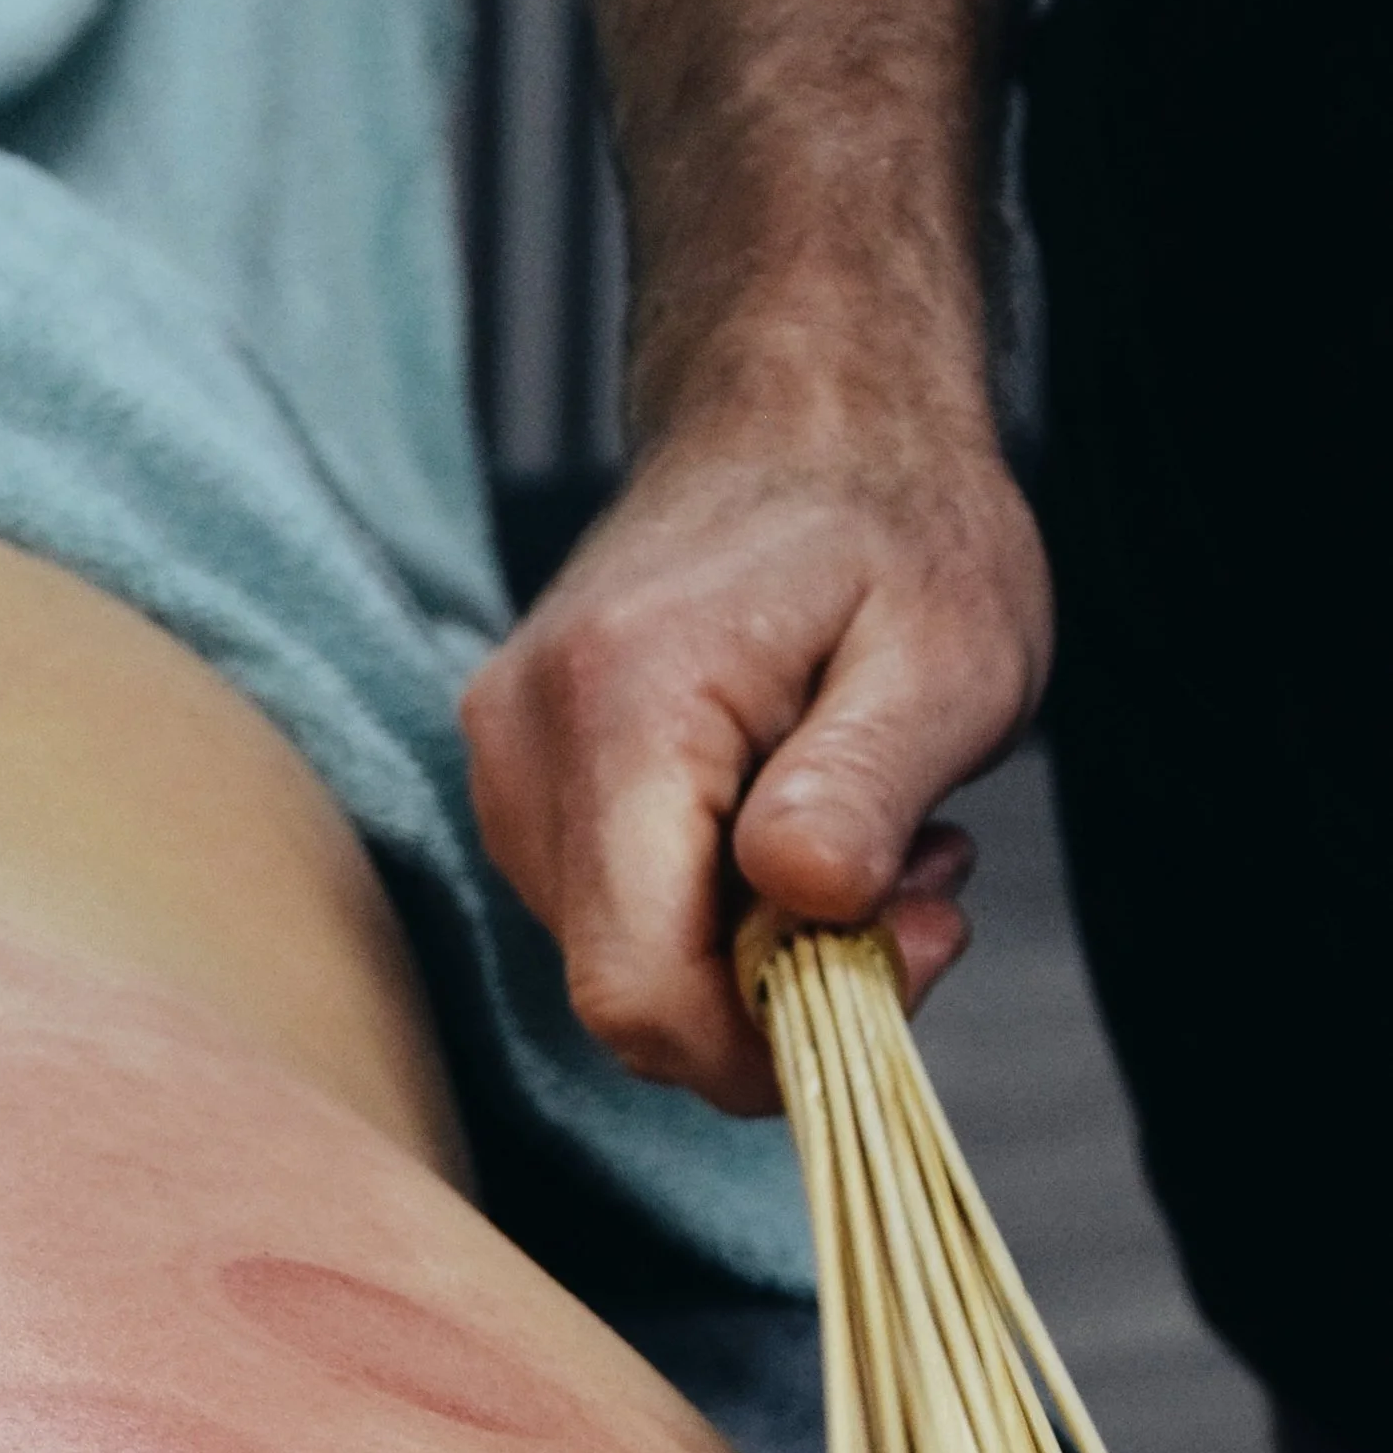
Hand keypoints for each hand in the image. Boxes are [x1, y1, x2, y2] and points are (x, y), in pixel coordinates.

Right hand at [460, 408, 1053, 1114]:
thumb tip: (808, 910)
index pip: (637, 993)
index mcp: (621, 710)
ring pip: (626, 966)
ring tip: (866, 824)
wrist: (801, 408)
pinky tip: (798, 817)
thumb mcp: (947, 648)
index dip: (764, 1045)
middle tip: (918, 880)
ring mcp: (505, 765)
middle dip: (787, 987)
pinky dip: (722, 910)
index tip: (899, 960)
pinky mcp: (519, 780)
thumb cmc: (892, 518)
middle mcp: (524, 746)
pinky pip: (615, 917)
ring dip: (764, 947)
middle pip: (631, 992)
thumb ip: (864, 786)